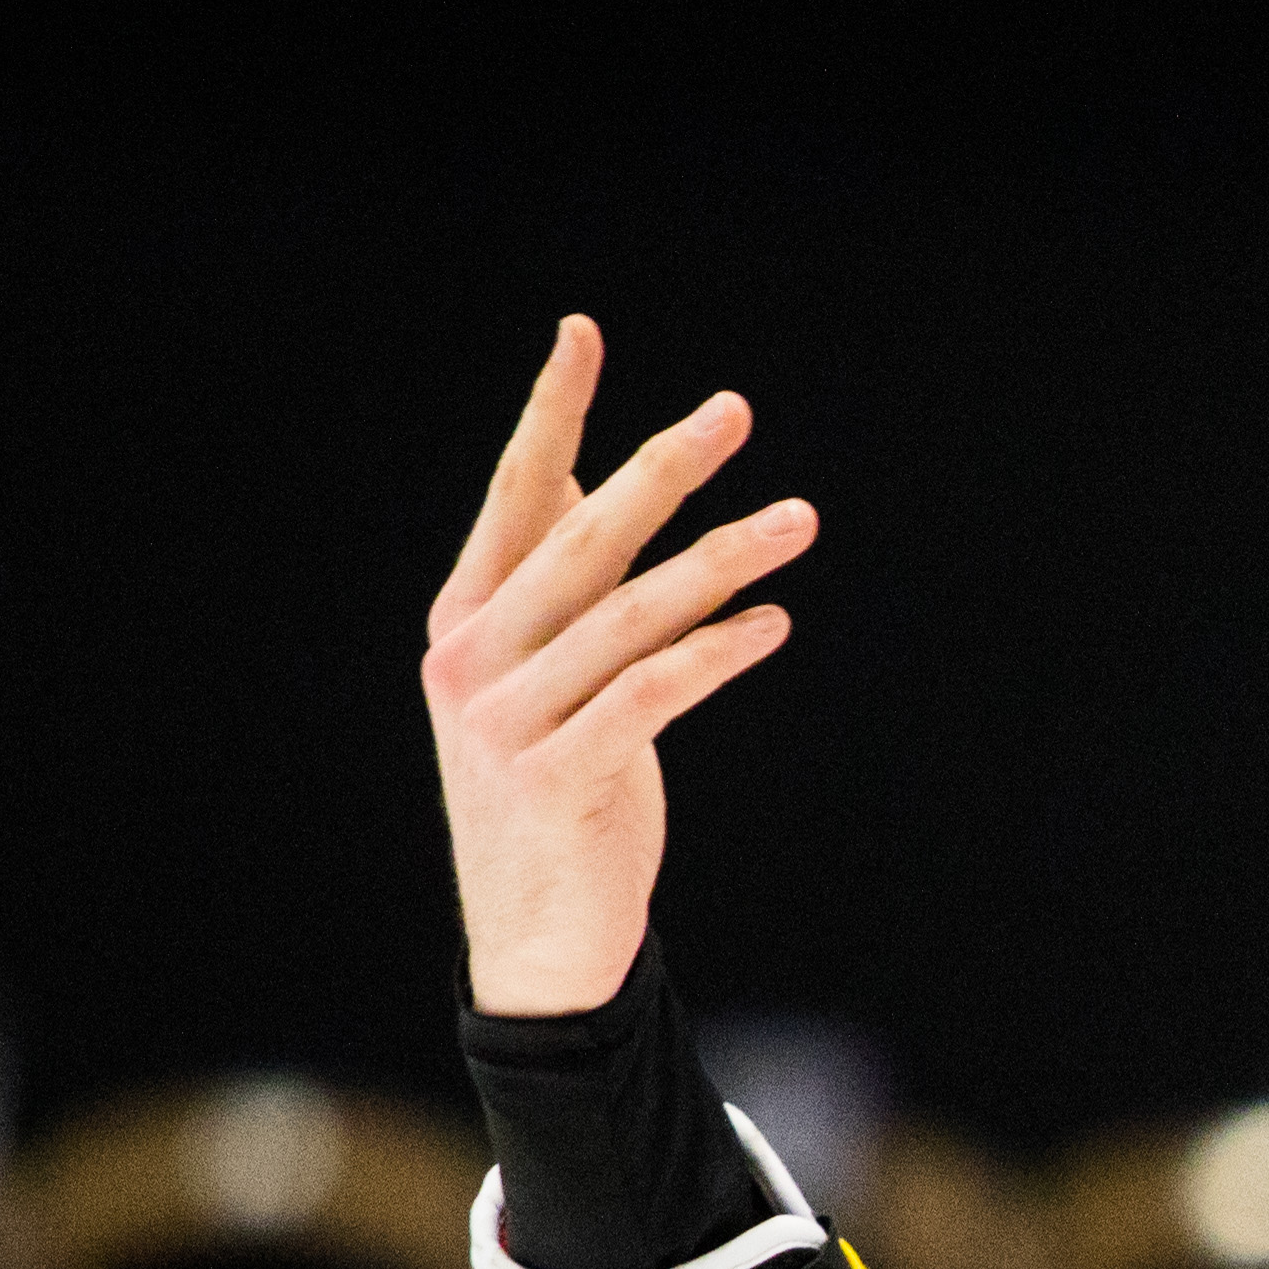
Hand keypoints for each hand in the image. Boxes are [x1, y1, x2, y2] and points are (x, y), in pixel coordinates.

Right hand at [420, 316, 816, 1016]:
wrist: (536, 935)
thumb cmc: (565, 790)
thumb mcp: (554, 682)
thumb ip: (572, 599)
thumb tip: (617, 499)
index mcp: (467, 619)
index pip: (514, 494)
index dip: (551, 414)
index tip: (581, 332)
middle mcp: (474, 656)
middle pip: (581, 537)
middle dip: (663, 467)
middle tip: (734, 409)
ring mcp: (506, 718)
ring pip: (632, 613)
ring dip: (725, 559)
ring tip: (801, 518)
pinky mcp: (557, 776)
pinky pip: (652, 692)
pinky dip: (718, 652)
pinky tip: (773, 622)